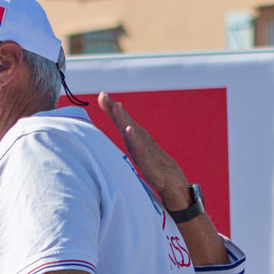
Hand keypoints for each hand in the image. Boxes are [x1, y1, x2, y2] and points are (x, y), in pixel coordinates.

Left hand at [99, 92, 189, 210]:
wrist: (171, 180)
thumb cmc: (151, 163)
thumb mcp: (135, 149)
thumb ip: (127, 138)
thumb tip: (120, 128)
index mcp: (134, 136)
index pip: (121, 120)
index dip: (111, 108)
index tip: (102, 94)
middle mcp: (139, 138)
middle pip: (125, 121)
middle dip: (113, 108)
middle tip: (104, 95)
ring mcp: (144, 147)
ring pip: (131, 131)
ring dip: (123, 118)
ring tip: (116, 106)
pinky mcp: (147, 159)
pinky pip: (139, 147)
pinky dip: (134, 137)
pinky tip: (129, 130)